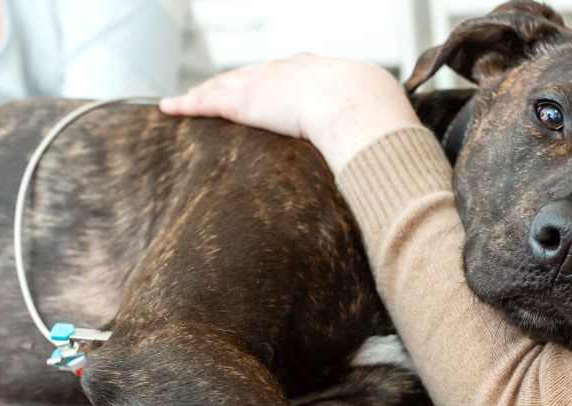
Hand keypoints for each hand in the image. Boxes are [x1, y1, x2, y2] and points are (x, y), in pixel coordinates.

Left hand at [160, 53, 420, 171]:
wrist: (362, 110)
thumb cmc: (381, 122)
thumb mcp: (386, 125)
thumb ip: (382, 144)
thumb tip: (401, 169)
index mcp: (327, 73)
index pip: (293, 72)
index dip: (278, 80)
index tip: (270, 87)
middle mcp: (292, 70)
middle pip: (254, 73)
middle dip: (236, 81)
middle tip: (220, 90)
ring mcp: (267, 83)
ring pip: (226, 84)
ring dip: (205, 92)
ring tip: (186, 101)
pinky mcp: (246, 100)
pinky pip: (209, 100)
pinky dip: (188, 104)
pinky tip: (170, 109)